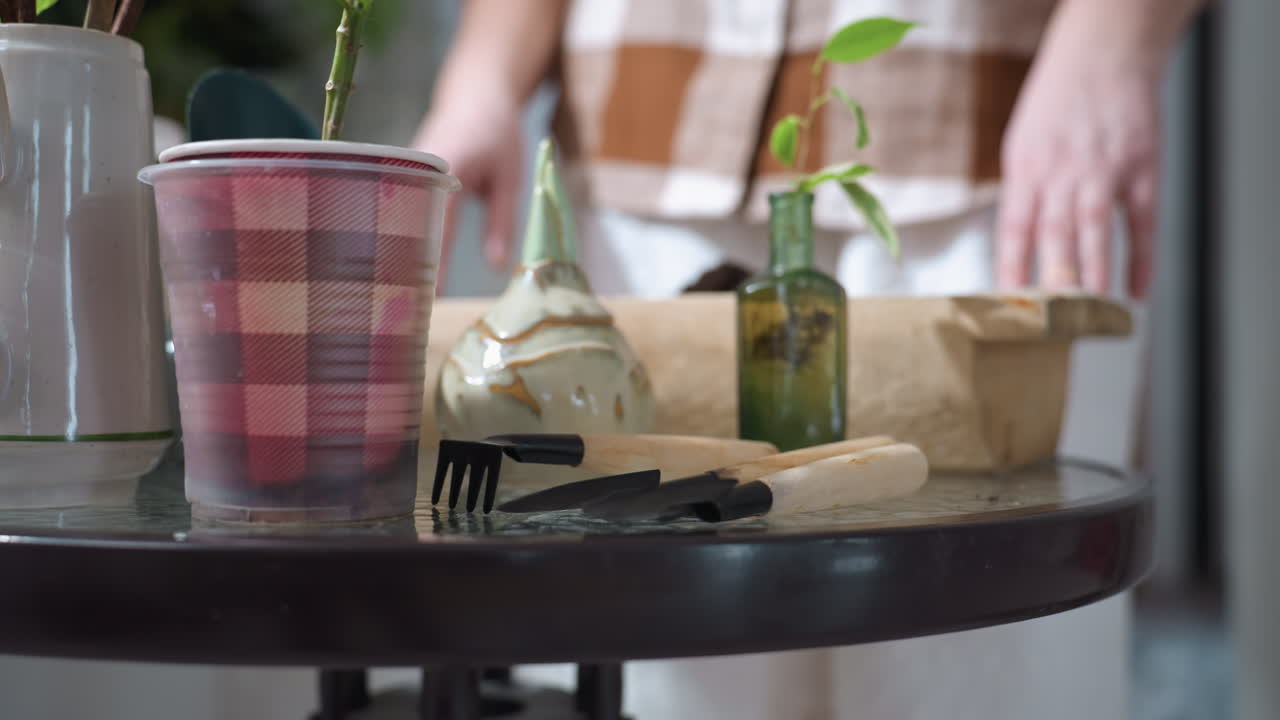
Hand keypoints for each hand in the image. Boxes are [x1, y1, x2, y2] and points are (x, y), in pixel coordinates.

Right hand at [411, 87, 523, 290]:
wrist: (476, 93)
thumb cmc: (498, 133)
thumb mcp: (510, 178)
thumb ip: (502, 222)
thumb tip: (497, 268)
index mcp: (444, 170)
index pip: (433, 225)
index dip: (430, 263)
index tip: (429, 297)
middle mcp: (414, 172)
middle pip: (400, 227)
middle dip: (401, 267)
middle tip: (400, 310)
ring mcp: (402, 174)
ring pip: (392, 222)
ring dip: (393, 255)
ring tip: (390, 299)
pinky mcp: (400, 179)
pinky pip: (394, 213)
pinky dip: (396, 239)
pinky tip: (395, 272)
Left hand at [996, 37, 1163, 297]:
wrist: (1104, 53)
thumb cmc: (1057, 101)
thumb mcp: (1021, 144)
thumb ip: (1021, 194)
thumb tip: (1017, 250)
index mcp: (1025, 169)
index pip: (1013, 230)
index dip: (1010, 270)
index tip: (1008, 306)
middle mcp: (1062, 172)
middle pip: (1054, 235)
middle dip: (1052, 281)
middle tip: (1051, 322)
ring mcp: (1104, 170)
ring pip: (1096, 232)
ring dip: (1093, 276)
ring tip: (1090, 315)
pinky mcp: (1142, 168)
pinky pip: (1142, 222)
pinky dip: (1142, 258)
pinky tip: (1137, 290)